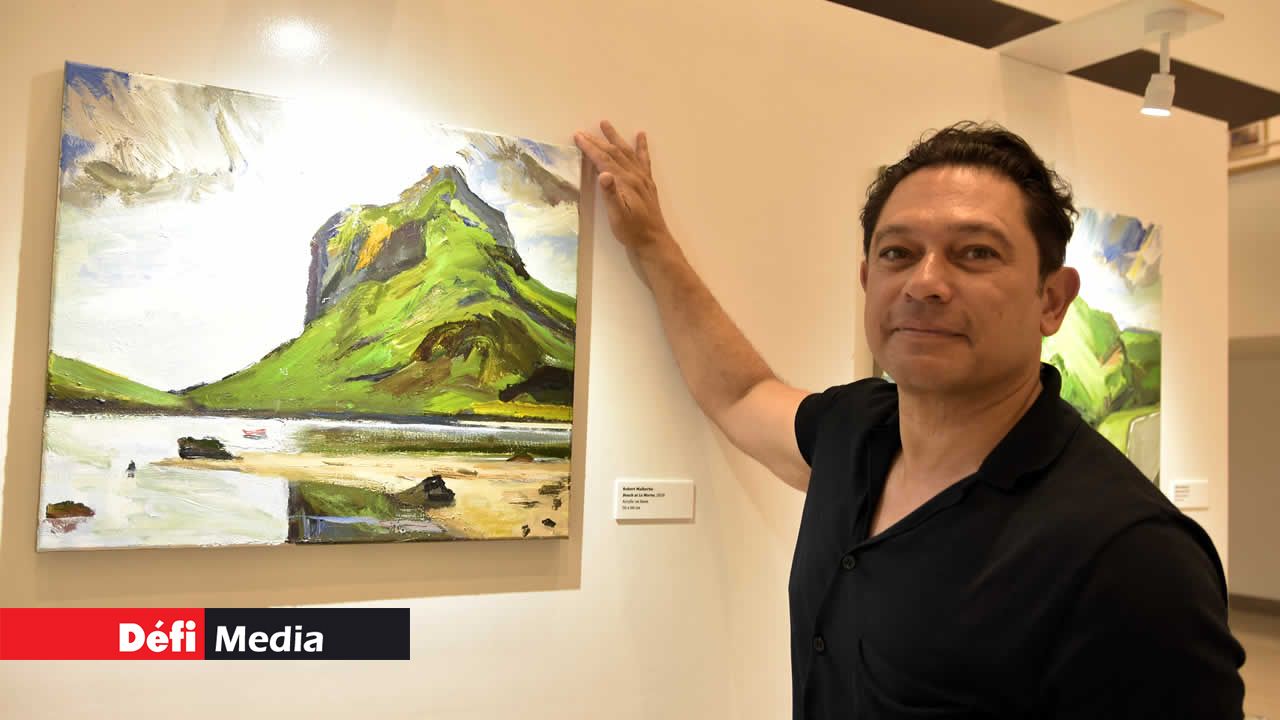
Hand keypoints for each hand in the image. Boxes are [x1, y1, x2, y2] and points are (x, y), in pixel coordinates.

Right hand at [574, 121, 671, 250]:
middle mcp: (634, 175)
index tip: (578, 136)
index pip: (604, 160)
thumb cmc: (632, 231)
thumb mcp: (617, 216)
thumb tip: (603, 174)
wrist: (654, 240)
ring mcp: (642, 177)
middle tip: (583, 132)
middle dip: (597, 141)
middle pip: (613, 152)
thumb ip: (610, 195)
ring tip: (605, 124)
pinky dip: (641, 146)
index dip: (590, 148)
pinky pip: (644, 159)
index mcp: (625, 182)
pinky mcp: (647, 182)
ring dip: (615, 137)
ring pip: (626, 151)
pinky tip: (641, 136)